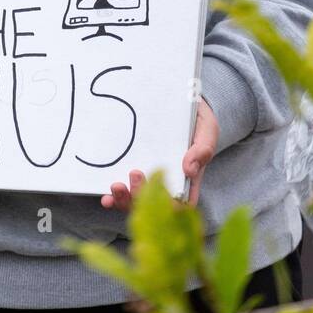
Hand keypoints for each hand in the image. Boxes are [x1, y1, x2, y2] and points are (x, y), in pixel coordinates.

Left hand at [100, 98, 218, 210]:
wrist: (182, 104)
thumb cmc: (198, 122)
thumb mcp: (206, 131)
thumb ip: (202, 149)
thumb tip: (189, 169)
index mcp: (187, 179)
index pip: (181, 203)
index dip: (170, 209)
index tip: (159, 197)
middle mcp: (167, 183)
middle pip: (155, 205)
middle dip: (141, 196)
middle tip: (135, 173)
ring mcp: (149, 178)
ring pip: (137, 201)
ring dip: (125, 200)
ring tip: (116, 186)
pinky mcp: (134, 169)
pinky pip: (125, 190)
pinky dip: (114, 198)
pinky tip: (106, 198)